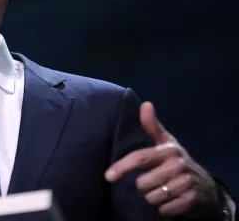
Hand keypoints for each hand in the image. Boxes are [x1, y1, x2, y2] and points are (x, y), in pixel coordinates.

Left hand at [105, 102, 221, 217]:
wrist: (205, 187)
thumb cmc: (177, 162)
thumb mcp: (166, 143)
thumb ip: (152, 126)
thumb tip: (145, 104)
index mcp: (168, 150)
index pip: (140, 158)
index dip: (122, 167)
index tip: (108, 176)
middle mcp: (178, 166)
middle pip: (143, 182)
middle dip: (141, 186)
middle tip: (149, 183)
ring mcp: (186, 184)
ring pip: (152, 198)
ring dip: (151, 198)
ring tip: (159, 191)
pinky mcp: (191, 200)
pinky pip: (164, 209)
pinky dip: (162, 208)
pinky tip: (168, 201)